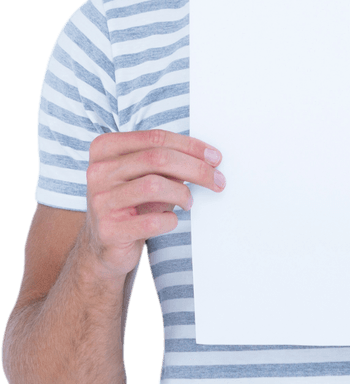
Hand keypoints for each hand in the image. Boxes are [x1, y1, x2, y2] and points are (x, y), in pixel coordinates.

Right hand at [82, 129, 224, 279]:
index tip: (214, 157)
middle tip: (217, 180)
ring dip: (182, 194)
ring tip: (189, 202)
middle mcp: (98, 171)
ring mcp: (100, 200)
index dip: (190, 146)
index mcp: (105, 148)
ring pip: (154, 186)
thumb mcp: (145, 176)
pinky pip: (152, 221)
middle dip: (195, 168)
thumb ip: (167, 162)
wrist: (103, 245)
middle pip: (158, 158)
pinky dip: (170, 220)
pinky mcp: (109, 230)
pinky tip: (170, 220)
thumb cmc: (131, 204)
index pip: (155, 138)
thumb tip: (207, 158)